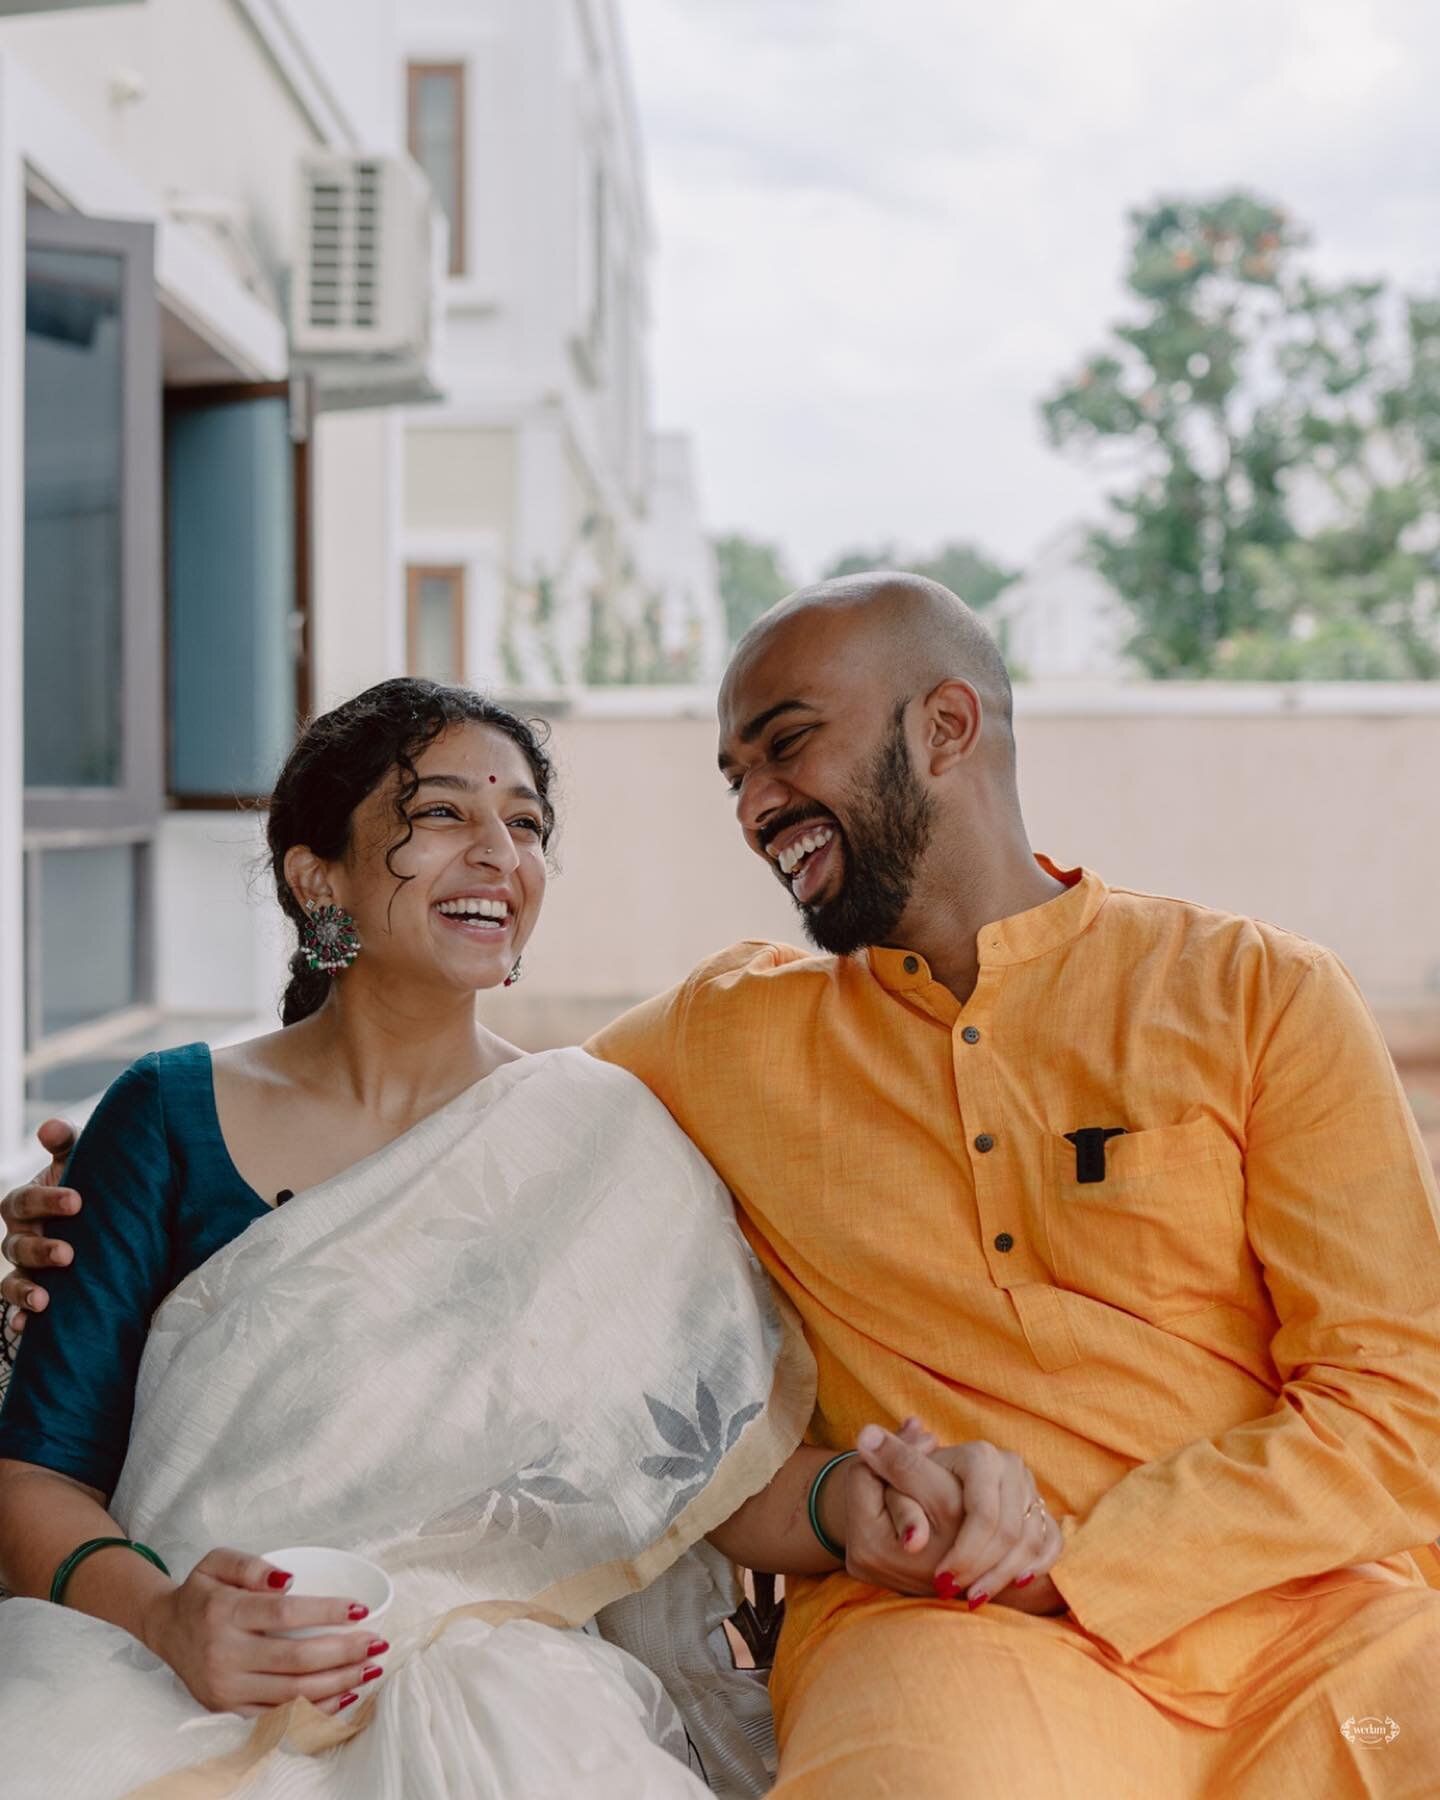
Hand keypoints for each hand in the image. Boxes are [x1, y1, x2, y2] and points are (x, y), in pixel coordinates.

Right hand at [2, 1119, 78, 1336]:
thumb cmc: (88, 1183)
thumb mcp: (80, 1160)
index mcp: (25, 1202)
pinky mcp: (35, 1292)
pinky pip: (16, 1309)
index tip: (78, 1201)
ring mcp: (24, 1267)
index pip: (24, 1200)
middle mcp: (19, 1235)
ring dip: (24, 1290)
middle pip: (16, 1244)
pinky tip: (26, 1327)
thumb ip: (66, 1142)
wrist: (104, 1218)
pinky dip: (17, 1318)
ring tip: (43, 1300)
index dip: (47, 1200)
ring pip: (11, 1279)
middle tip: (68, 1254)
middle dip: (40, 1249)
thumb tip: (49, 1126)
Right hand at [141, 1548, 384, 1716]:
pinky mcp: (227, 1710)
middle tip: (378, 1643)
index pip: (285, 1615)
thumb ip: (252, 1564)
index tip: (362, 1608)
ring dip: (338, 1684)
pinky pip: (278, 1716)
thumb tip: (289, 1579)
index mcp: (224, 1613)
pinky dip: (314, 1710)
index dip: (327, 1612)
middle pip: (295, 1660)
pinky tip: (343, 1697)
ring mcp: (225, 1689)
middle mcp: (224, 1655)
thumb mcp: (218, 1561)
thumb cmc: (202, 1591)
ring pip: (291, 1694)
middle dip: (344, 1653)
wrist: (164, 1629)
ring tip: (371, 1670)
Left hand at [854, 1424, 1065, 1611]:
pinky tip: (1015, 1586)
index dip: (963, 1552)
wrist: (938, 1487)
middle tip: (955, 1594)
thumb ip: (889, 1462)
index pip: (983, 1514)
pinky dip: (1036, 1565)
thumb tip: (866, 1437)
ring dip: (1005, 1575)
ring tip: (975, 1598)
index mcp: (980, 1456)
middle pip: (1011, 1531)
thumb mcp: (900, 1473)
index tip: (939, 1580)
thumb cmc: (910, 1483)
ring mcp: (1030, 1489)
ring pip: (1032, 1540)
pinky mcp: (1040, 1510)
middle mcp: (1010, 1467)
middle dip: (983, 1569)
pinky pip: (1051, 1542)